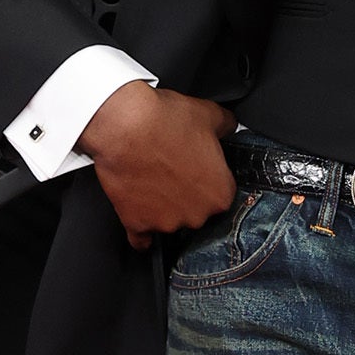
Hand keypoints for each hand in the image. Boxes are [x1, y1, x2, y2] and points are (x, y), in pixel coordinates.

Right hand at [80, 81, 235, 250]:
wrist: (124, 126)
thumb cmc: (165, 121)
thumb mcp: (209, 115)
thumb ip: (227, 125)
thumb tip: (230, 126)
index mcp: (220, 194)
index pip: (220, 195)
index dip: (207, 180)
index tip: (197, 170)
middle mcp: (196, 215)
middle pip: (196, 212)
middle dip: (186, 196)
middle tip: (173, 172)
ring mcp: (166, 223)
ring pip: (169, 222)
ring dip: (163, 208)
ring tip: (151, 180)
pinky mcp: (136, 224)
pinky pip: (140, 239)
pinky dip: (141, 232)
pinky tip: (141, 220)